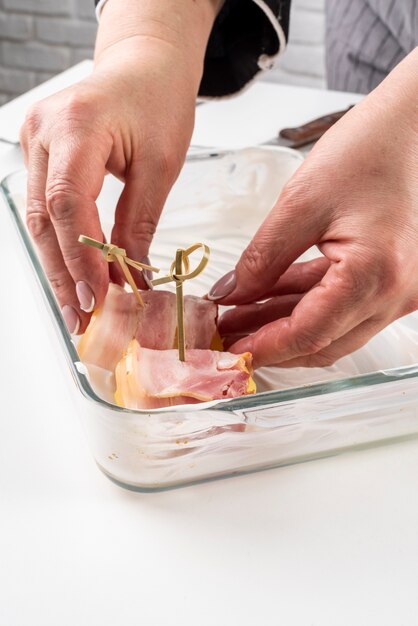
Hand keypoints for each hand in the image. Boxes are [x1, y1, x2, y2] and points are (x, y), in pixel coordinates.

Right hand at [20, 0, 220, 333]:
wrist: (144, 67)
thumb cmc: (158, 102)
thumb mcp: (161, 166)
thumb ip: (138, 222)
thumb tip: (128, 276)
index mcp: (78, 126)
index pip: (69, 205)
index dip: (80, 258)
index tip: (96, 299)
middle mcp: (44, 132)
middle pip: (45, 219)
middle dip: (63, 275)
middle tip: (79, 319)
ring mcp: (34, 141)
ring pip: (39, 219)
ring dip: (58, 266)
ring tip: (76, 308)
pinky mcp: (38, 153)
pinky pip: (44, 207)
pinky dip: (60, 243)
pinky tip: (73, 273)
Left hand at [210, 49, 417, 367]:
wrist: (410, 127)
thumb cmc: (368, 149)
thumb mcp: (300, 203)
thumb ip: (262, 258)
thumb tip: (232, 295)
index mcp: (375, 274)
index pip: (310, 333)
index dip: (265, 346)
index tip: (228, 351)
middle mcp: (394, 293)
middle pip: (322, 341)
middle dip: (270, 341)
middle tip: (226, 335)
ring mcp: (396, 290)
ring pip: (329, 327)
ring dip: (283, 324)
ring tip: (237, 315)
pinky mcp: (389, 280)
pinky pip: (340, 305)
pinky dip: (303, 304)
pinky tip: (266, 298)